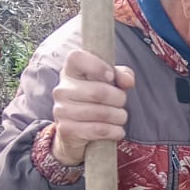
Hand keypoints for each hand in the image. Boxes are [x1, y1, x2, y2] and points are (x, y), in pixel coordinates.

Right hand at [51, 49, 134, 165]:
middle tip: (121, 103)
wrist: (77, 132)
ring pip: (102, 113)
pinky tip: (117, 131)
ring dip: (119, 116)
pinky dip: (115, 131)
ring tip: (120, 117)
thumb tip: (128, 81)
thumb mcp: (110, 83)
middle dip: (119, 99)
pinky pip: (99, 129)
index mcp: (70, 71)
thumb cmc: (96, 101)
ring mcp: (61, 110)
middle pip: (99, 91)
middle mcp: (62, 89)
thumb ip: (121, 75)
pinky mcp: (67, 130)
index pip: (77, 58)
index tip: (111, 76)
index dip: (98, 65)